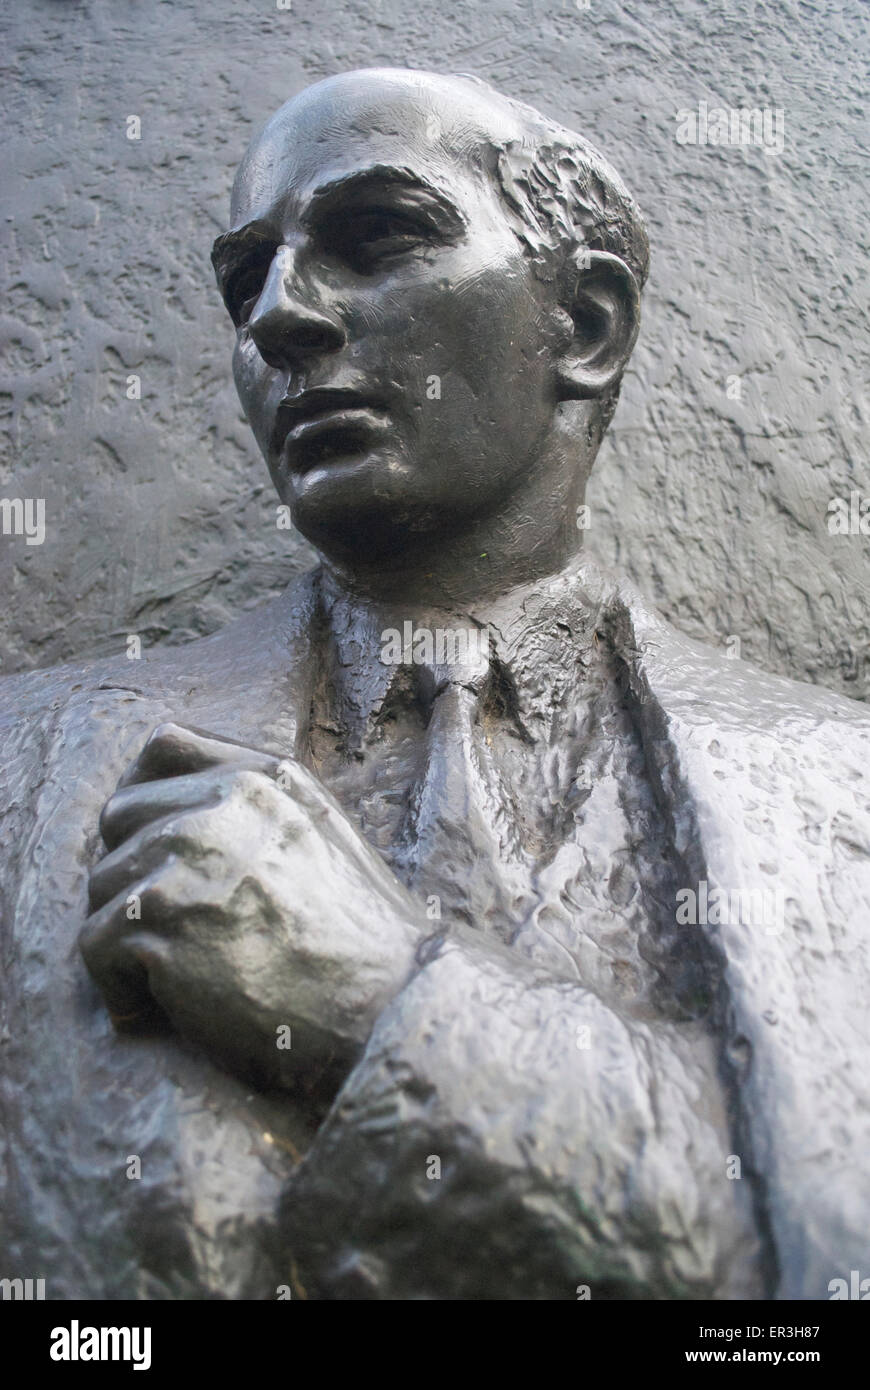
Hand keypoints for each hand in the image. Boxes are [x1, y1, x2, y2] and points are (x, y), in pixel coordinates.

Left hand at [80, 723, 430, 1099]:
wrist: (385, 1003)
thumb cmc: (358, 930)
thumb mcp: (321, 828)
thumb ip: (256, 793)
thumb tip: (177, 780)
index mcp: (259, 779)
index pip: (162, 750)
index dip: (147, 799)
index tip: (153, 844)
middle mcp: (218, 808)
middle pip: (118, 820)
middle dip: (132, 870)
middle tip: (168, 925)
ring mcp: (186, 865)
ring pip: (101, 885)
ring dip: (125, 933)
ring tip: (171, 972)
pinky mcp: (161, 928)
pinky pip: (95, 944)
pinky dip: (116, 983)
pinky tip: (154, 1004)